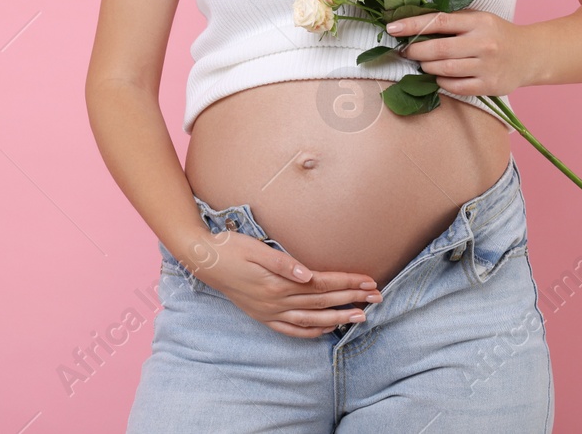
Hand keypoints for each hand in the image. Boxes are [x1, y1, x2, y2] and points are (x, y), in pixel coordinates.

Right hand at [176, 231, 382, 338]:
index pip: (322, 283)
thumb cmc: (230, 248)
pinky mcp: (263, 316)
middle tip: (377, 297)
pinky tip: (326, 330)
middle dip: (352, 299)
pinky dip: (312, 332)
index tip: (369, 281)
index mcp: (277, 283)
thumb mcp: (255, 249)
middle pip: (322, 301)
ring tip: (361, 317)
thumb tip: (307, 274)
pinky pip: (292, 330)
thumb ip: (282, 263)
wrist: (204, 261)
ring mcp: (269, 312)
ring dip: (338, 318)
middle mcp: (276, 301)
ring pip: (311, 319)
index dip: (347, 283)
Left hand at [386, 9, 536, 96]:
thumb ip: (452, 22)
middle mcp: (484, 43)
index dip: (412, 25)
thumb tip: (412, 25)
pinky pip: (455, 86)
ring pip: (444, 69)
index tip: (392, 27)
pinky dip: (441, 82)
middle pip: (438, 48)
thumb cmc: (497, 34)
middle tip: (405, 51)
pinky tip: (439, 76)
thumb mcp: (479, 20)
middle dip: (415, 50)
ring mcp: (487, 66)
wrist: (531, 55)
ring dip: (426, 66)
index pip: (438, 21)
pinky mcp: (489, 85)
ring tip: (421, 63)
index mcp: (478, 22)